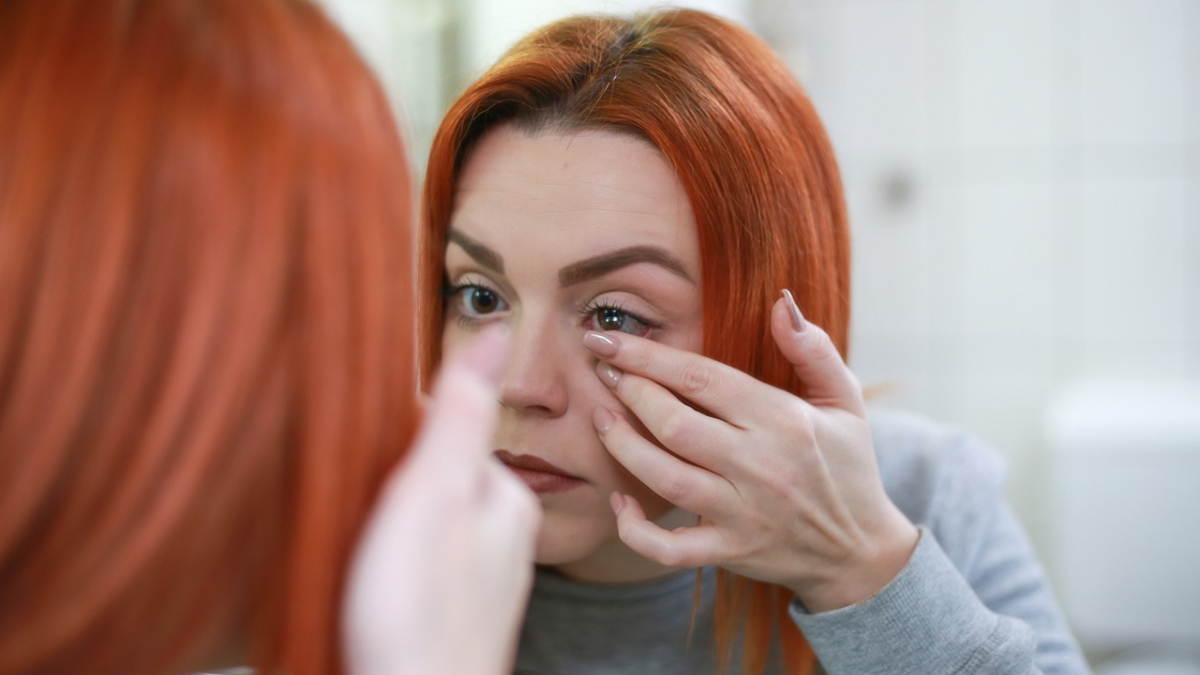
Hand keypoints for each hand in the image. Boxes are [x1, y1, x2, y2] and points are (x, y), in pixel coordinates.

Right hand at [343, 326, 540, 674]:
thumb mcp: (433, 491)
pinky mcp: (451, 613)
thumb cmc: (419, 610)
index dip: (401, 432)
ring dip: (393, 517)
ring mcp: (479, 578)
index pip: (453, 431)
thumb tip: (499, 333)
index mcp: (505, 497)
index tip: (363, 444)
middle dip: (397, 476)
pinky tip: (372, 574)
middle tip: (354, 493)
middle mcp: (504, 536)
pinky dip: (395, 559)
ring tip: (359, 535)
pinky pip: (422, 563)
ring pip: (432, 521)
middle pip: (442, 476)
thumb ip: (461, 415)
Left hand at [585, 292, 917, 612]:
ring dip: (622, 446)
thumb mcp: (845, 400)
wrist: (861, 551)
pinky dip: (635, 530)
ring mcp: (743, 513)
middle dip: (629, 392)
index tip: (609, 339)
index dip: (648, 356)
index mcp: (783, 420)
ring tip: (598, 418)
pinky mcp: (730, 551)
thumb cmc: (847, 467)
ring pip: (665, 478)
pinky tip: (618, 502)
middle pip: (675, 424)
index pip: (702, 379)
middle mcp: (760, 466)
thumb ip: (813, 349)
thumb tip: (781, 301)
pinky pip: (671, 547)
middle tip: (601, 369)